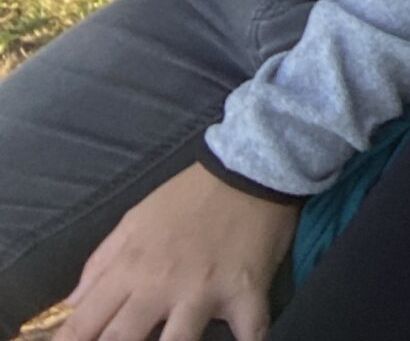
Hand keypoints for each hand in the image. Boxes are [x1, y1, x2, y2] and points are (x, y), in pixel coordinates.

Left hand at [57, 162, 295, 340]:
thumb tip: (73, 304)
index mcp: (130, 268)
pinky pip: (250, 333)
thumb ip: (101, 262)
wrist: (252, 170)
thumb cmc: (189, 196)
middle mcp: (162, 286)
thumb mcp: (135, 219)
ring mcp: (205, 294)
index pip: (83, 323)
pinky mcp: (247, 294)